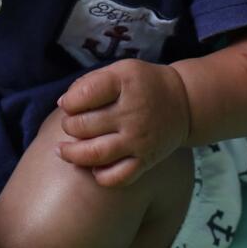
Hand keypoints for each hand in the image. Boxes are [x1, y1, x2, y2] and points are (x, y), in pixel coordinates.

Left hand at [56, 59, 191, 186]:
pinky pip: (117, 177)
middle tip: (70, 125)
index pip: (84, 95)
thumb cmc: (143, 85)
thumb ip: (90, 82)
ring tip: (63, 150)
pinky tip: (93, 167)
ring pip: (95, 154)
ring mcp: (139, 139)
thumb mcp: (120, 70)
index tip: (69, 104)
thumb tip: (62, 103)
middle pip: (84, 126)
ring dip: (72, 154)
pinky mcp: (146, 160)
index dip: (69, 102)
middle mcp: (133, 113)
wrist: (184, 103)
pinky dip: (100, 176)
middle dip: (68, 126)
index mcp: (125, 83)